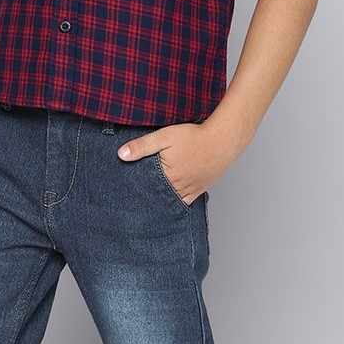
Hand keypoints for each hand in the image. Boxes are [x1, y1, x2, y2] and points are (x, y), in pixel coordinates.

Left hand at [117, 121, 242, 205]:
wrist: (223, 140)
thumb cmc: (194, 137)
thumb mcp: (164, 136)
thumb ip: (142, 146)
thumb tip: (121, 154)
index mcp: (168, 177)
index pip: (146, 190)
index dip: (135, 192)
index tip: (125, 197)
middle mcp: (179, 188)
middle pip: (158, 198)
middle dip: (147, 200)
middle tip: (133, 206)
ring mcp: (191, 190)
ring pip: (171, 202)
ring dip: (161, 203)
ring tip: (148, 206)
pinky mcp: (200, 189)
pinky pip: (185, 202)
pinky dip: (176, 203)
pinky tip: (168, 203)